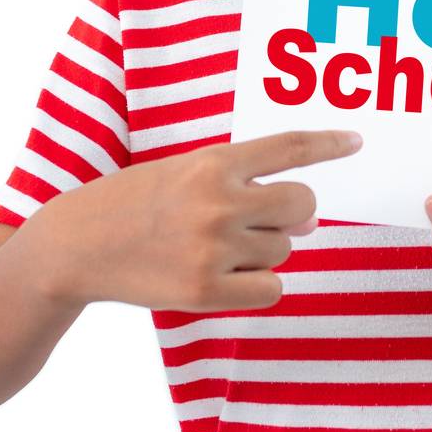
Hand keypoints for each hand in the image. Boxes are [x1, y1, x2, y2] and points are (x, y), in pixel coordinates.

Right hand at [19, 129, 362, 313]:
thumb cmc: (133, 202)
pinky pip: (270, 288)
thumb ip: (241, 183)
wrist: (76, 244)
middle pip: (302, 206)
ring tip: (220, 246)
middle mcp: (219, 201)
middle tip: (270, 219)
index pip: (289, 148)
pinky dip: (258, 284)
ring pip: (285, 250)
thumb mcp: (183, 171)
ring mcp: (213, 247)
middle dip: (295, 214)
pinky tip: (227, 275)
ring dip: (266, 250)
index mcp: (213, 162)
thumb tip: (306, 218)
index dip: (329, 144)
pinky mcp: (205, 289)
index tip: (355, 142)